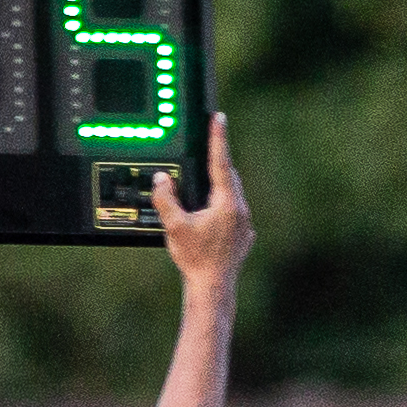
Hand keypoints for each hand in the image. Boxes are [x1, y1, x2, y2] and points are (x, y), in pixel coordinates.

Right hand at [156, 112, 251, 291]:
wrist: (213, 288)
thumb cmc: (196, 259)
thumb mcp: (174, 226)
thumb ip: (166, 199)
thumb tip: (161, 179)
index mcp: (226, 202)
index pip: (221, 162)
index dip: (218, 138)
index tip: (218, 117)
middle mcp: (241, 210)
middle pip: (228, 178)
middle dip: (215, 167)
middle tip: (202, 157)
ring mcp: (245, 225)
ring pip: (232, 196)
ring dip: (218, 189)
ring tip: (200, 192)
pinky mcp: (244, 237)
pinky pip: (234, 214)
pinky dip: (221, 209)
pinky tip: (208, 218)